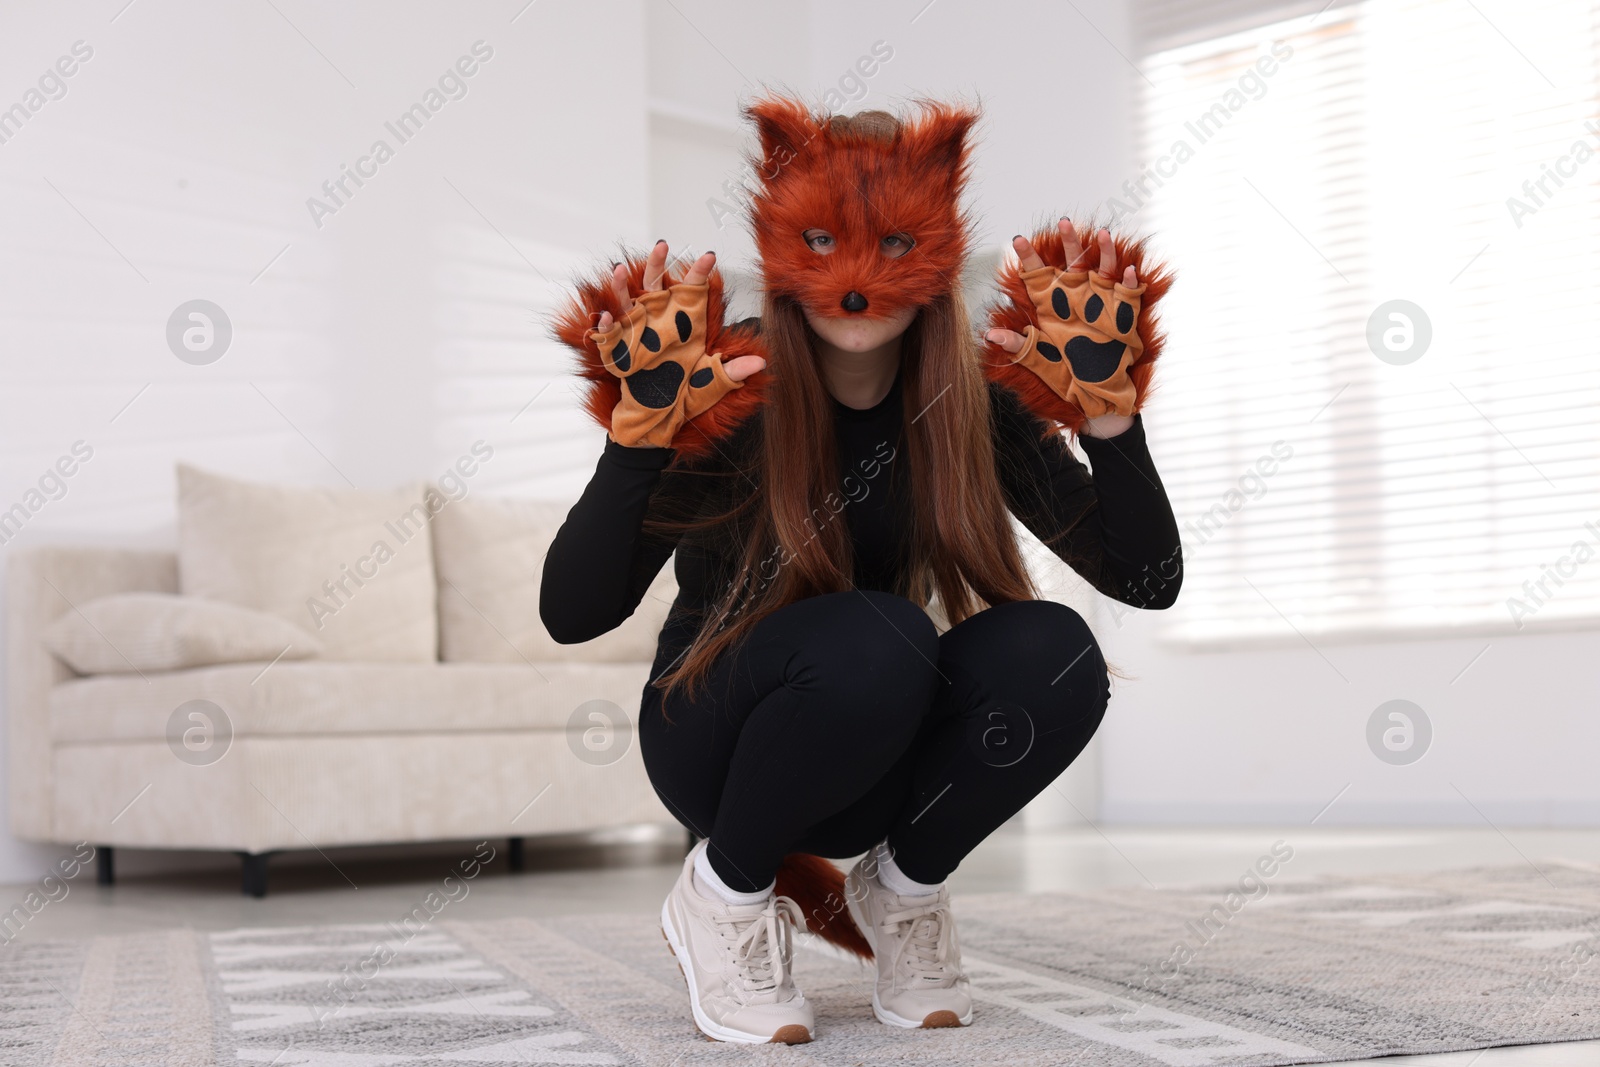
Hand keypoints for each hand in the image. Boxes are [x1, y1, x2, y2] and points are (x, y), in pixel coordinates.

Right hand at [590, 241, 765, 448]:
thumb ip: (731, 372)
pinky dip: (607, 325)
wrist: (657, 421)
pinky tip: (608, 318)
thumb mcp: (710, 385)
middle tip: (664, 245)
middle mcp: (660, 324)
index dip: (700, 274)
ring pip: (629, 301)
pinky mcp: (619, 350)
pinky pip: (610, 334)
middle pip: (657, 286)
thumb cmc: (683, 399)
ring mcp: (637, 334)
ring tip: (622, 268)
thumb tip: (760, 363)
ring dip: (624, 284)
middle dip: (659, 265)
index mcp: (684, 327)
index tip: (709, 256)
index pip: (693, 293)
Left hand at [986, 220, 1144, 420]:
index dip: (1029, 257)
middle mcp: (1077, 298)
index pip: (1038, 275)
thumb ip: (1017, 344)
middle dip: (1069, 242)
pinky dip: (1129, 282)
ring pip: (1103, 269)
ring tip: (1101, 233)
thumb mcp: (1038, 359)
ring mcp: (1101, 303)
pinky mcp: (1122, 314)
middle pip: (1073, 262)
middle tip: (1063, 222)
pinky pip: (1128, 294)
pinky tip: (1128, 270)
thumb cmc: (1064, 375)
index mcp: (1054, 305)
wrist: (1094, 395)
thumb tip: (990, 334)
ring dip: (1104, 251)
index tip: (1018, 240)